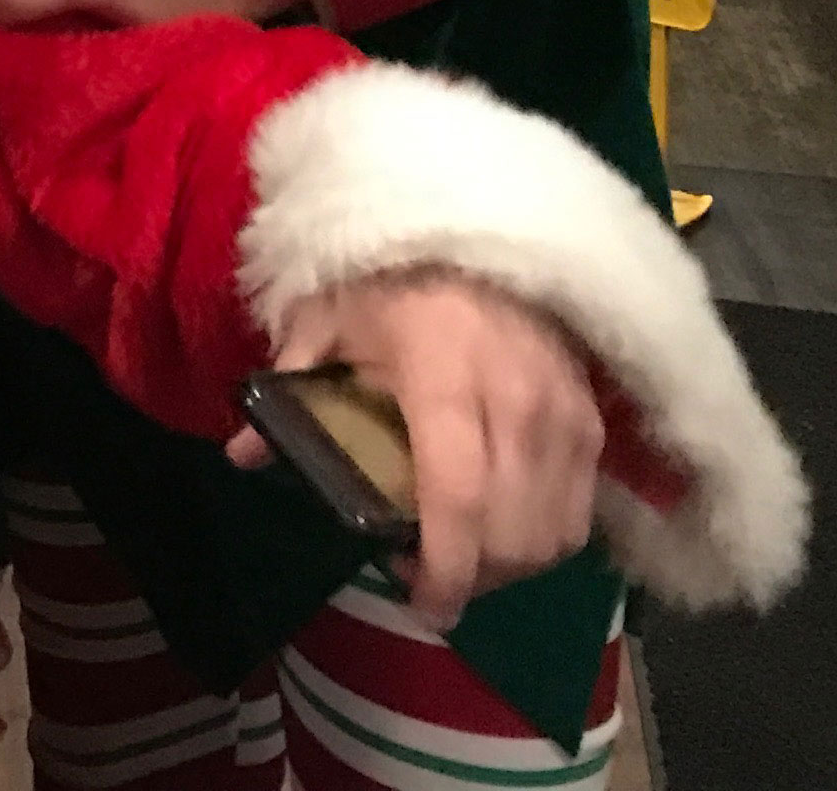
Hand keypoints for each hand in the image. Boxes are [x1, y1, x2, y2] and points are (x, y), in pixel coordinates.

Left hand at [230, 272, 604, 630]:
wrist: (474, 234)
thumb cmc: (391, 281)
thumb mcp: (327, 320)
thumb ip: (293, 388)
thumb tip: (243, 456)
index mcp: (443, 375)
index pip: (456, 495)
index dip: (444, 566)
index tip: (424, 603)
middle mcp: (516, 398)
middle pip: (510, 531)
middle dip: (472, 578)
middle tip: (430, 581)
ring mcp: (563, 410)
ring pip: (552, 531)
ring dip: (510, 567)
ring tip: (466, 561)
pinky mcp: (593, 417)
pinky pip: (578, 509)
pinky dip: (545, 539)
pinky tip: (507, 534)